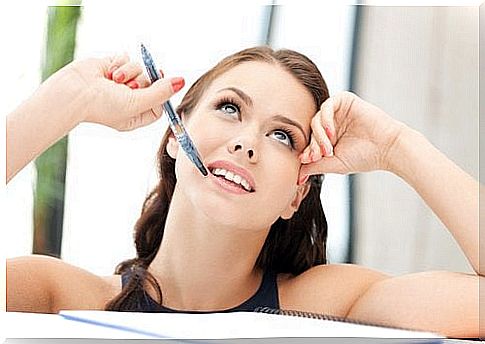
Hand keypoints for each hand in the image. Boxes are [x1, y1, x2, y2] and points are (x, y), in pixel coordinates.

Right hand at [59, 53, 184, 130]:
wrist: (73, 91)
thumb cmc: (103, 105)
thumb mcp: (138, 103)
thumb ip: (161, 92)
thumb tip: (181, 81)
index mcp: (136, 116)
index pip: (160, 105)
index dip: (162, 95)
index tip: (161, 87)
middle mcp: (130, 100)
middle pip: (153, 85)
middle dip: (144, 82)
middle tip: (131, 86)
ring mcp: (121, 83)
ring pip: (141, 70)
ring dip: (130, 73)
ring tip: (115, 80)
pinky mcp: (113, 67)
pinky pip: (127, 59)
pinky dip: (120, 63)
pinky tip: (109, 71)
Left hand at [299, 91, 406, 181]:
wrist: (387, 148)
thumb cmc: (363, 157)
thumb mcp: (333, 164)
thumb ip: (314, 166)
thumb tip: (296, 176)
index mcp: (327, 136)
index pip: (309, 140)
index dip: (307, 151)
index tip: (310, 161)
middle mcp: (331, 122)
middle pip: (310, 130)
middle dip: (313, 145)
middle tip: (320, 156)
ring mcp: (338, 111)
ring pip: (316, 119)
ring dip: (319, 135)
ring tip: (329, 148)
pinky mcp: (345, 100)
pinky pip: (327, 106)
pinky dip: (326, 119)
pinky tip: (332, 133)